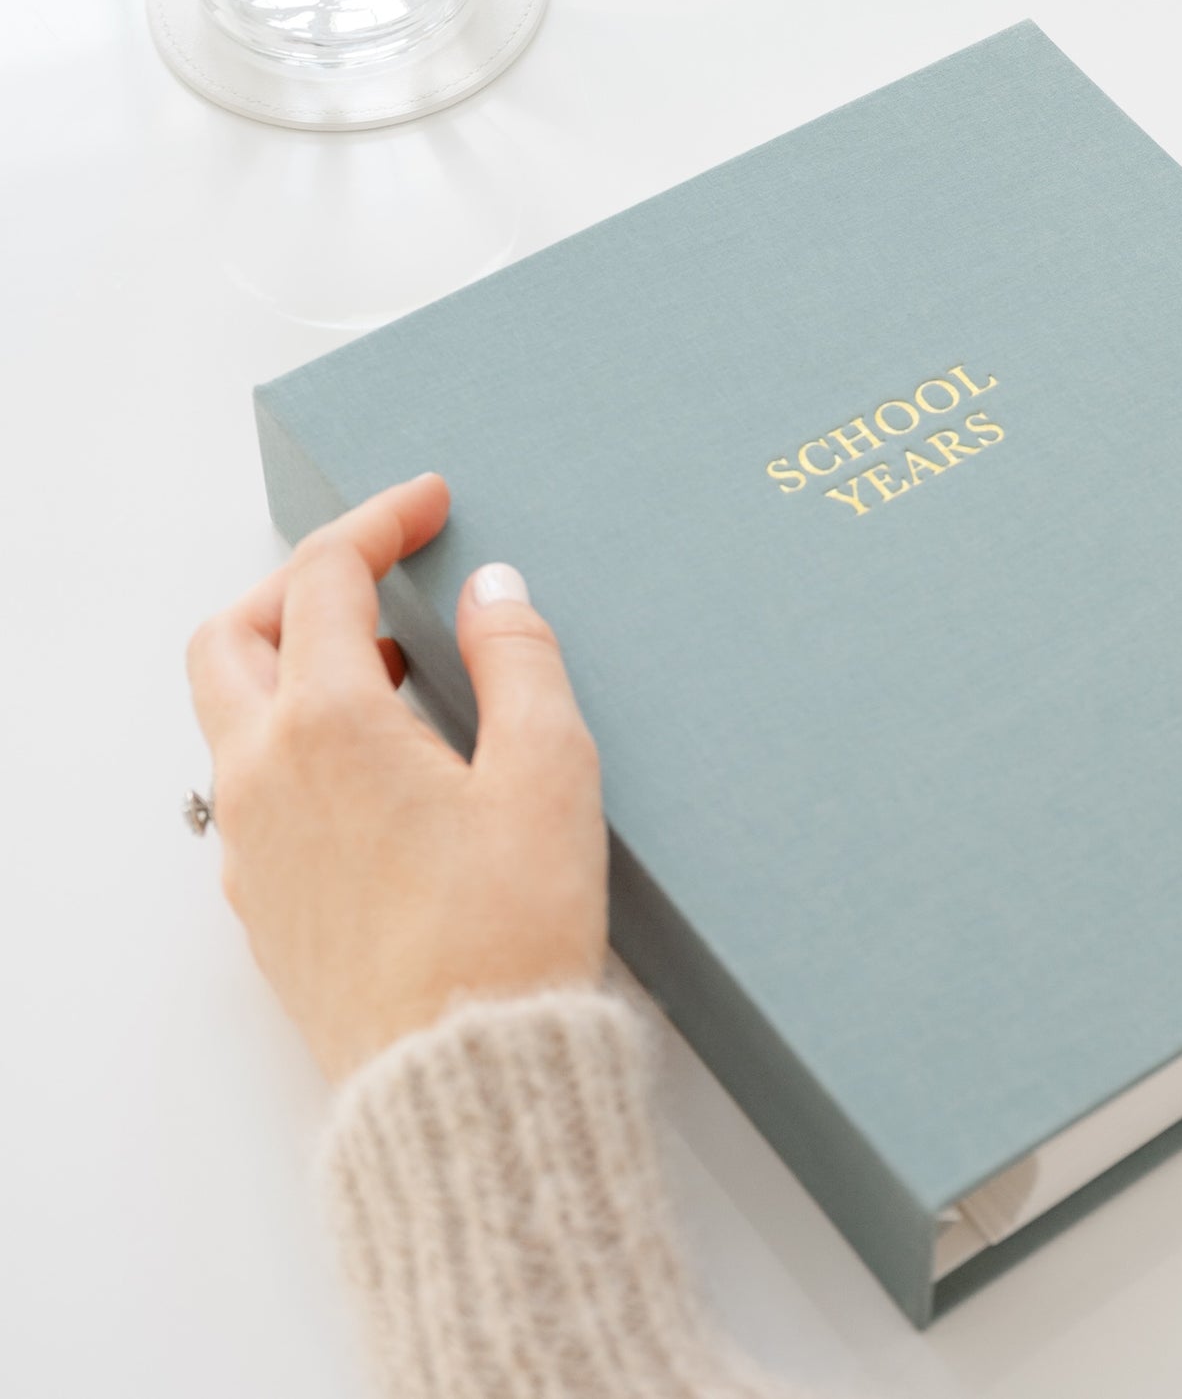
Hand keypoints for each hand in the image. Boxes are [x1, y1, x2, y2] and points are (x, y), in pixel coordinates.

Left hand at [186, 474, 607, 1081]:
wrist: (460, 1082)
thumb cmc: (510, 930)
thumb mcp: (548, 772)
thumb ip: (520, 660)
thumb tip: (493, 594)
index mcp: (330, 724)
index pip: (325, 578)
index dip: (380, 522)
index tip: (429, 503)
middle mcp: (263, 774)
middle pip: (230, 634)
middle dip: (296, 583)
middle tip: (376, 574)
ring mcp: (249, 844)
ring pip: (230, 713)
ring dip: (292, 664)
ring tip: (396, 672)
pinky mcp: (264, 901)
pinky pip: (251, 788)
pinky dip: (296, 741)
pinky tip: (379, 769)